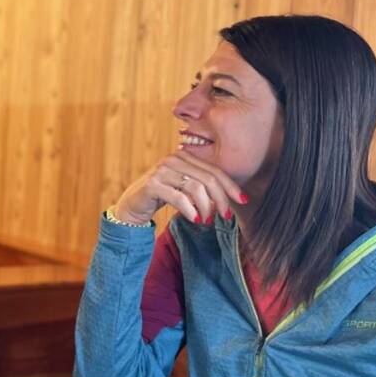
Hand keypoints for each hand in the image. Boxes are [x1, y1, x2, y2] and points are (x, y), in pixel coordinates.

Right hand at [112, 151, 245, 224]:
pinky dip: (190, 210)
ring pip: (195, 188)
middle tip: (226, 215)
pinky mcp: (152, 184)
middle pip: (208, 178)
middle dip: (221, 199)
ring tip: (208, 220)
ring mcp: (161, 170)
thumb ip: (202, 187)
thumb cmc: (162, 197)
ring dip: (206, 207)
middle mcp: (173, 159)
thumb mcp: (184, 188)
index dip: (230, 186)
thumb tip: (228, 198)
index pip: (214, 170)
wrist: (132, 206)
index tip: (242, 200)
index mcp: (184, 156)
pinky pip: (178, 197)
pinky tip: (196, 219)